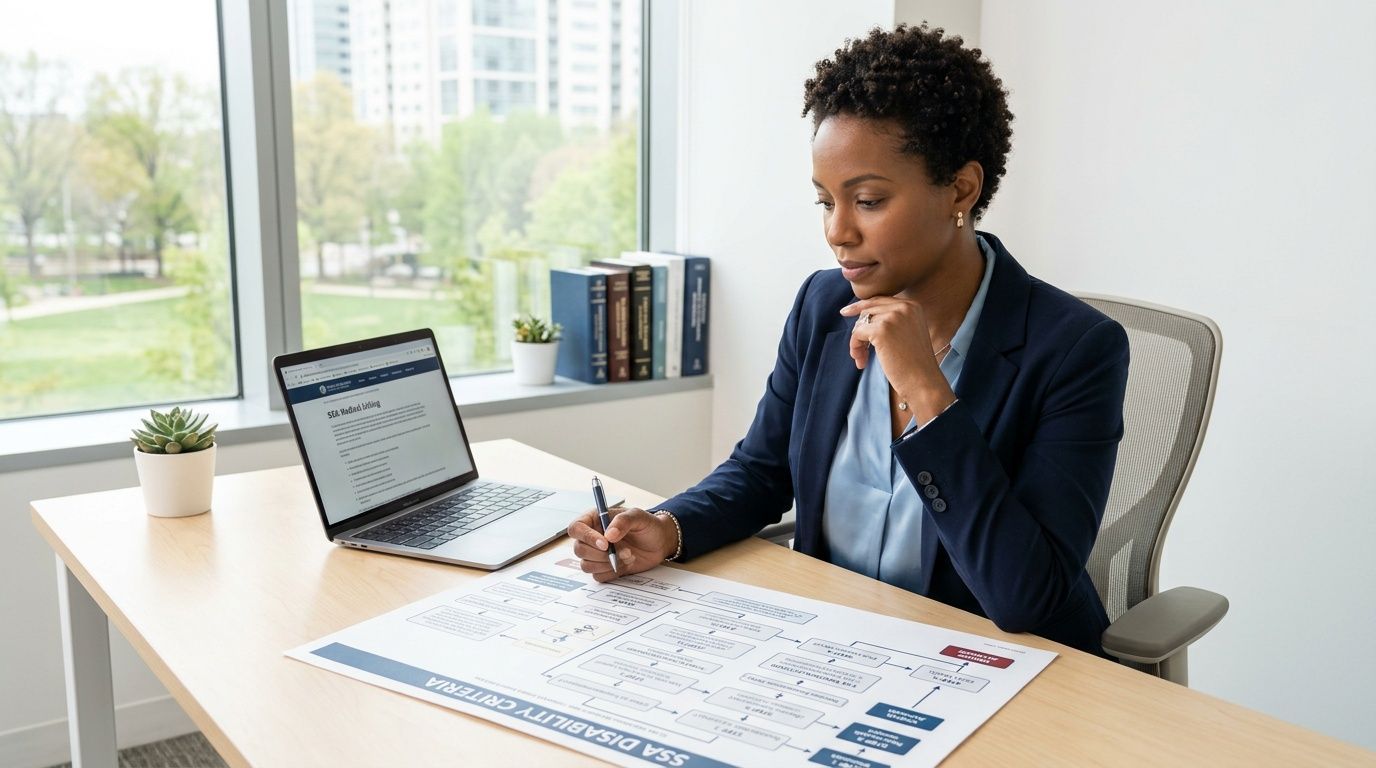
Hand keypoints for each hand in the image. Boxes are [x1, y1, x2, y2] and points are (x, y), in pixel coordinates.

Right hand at [567, 507, 674, 582]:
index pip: (576, 528)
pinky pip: (597, 576)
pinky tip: (625, 564)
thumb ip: (623, 521)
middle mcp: (592, 537)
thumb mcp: (638, 516)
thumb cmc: (647, 525)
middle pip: (579, 549)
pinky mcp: (604, 569)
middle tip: (625, 551)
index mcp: (595, 520)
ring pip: (586, 565)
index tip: (605, 544)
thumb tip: (609, 534)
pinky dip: (611, 573)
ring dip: (608, 564)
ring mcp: (597, 554)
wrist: (659, 542)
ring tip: (628, 555)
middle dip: (602, 554)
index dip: (586, 537)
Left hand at [840, 297, 955, 420]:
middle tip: (859, 352)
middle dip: (859, 330)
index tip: (846, 312)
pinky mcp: (881, 330)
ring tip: (862, 359)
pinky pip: (857, 334)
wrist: (923, 381)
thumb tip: (861, 312)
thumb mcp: (907, 332)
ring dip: (857, 342)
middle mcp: (903, 307)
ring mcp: (893, 317)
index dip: (861, 307)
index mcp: (912, 305)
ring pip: (861, 322)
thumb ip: (892, 320)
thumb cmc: (914, 363)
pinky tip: (862, 362)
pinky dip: (855, 348)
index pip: (879, 300)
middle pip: (868, 310)